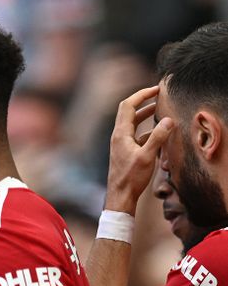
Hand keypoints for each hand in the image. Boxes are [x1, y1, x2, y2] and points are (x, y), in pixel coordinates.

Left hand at [105, 86, 172, 213]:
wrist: (120, 196)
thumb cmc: (131, 178)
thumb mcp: (147, 156)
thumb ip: (158, 137)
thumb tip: (168, 120)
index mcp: (121, 134)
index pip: (128, 106)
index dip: (141, 95)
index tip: (156, 89)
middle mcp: (118, 136)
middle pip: (128, 112)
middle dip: (143, 102)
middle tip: (158, 95)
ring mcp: (121, 144)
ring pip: (133, 124)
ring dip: (145, 115)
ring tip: (160, 111)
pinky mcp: (125, 152)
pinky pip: (136, 136)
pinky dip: (147, 131)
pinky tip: (159, 135)